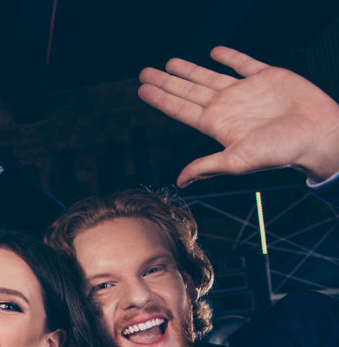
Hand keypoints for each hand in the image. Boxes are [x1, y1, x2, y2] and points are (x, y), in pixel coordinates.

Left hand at [138, 46, 338, 185]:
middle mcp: (227, 106)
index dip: (160, 99)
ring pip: (209, 76)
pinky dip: (230, 57)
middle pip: (187, 91)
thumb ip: (207, 166)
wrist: (318, 135)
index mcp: (217, 124)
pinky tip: (215, 52)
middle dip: (166, 82)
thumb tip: (179, 182)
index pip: (180, 109)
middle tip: (144, 72)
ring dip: (189, 69)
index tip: (140, 90)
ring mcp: (246, 91)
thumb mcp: (237, 161)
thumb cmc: (280, 152)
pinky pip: (244, 63)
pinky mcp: (268, 77)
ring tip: (169, 63)